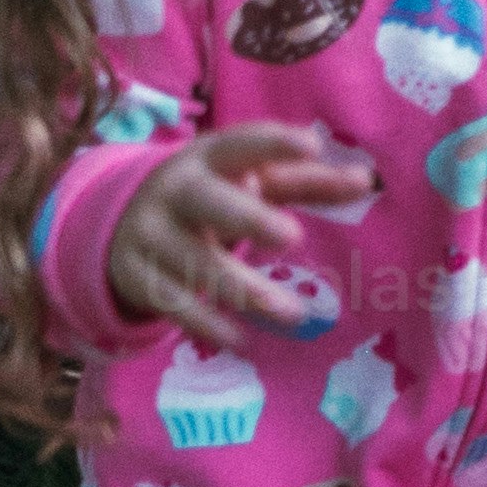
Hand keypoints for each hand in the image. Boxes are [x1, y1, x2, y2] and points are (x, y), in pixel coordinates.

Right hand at [103, 121, 377, 336]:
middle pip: (207, 201)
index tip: (310, 145)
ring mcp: (150, 233)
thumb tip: (366, 180)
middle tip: (292, 237)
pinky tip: (241, 343)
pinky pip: (174, 303)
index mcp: (208, 158)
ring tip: (293, 313)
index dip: (273, 144)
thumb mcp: (249, 181)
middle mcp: (175, 191)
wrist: (121, 221)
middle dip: (246, 217)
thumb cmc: (212, 196)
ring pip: (195, 261)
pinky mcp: (138, 275)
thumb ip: (307, 180)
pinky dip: (207, 325)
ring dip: (243, 288)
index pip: (240, 144)